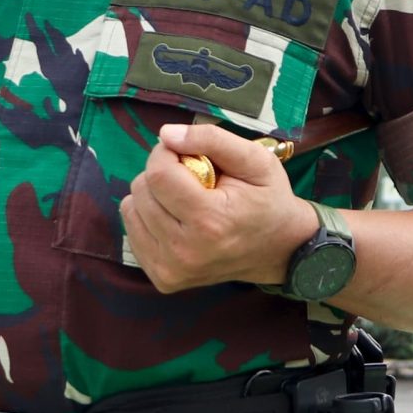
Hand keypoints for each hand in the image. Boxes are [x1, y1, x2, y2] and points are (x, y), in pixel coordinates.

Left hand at [121, 123, 311, 293]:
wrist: (280, 251)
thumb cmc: (269, 200)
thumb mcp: (256, 160)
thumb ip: (212, 140)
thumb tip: (165, 134)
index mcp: (209, 221)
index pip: (158, 174)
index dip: (166, 153)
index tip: (185, 153)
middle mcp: (185, 251)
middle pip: (141, 190)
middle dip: (162, 173)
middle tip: (193, 181)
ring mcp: (171, 269)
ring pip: (131, 209)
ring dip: (154, 196)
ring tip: (186, 201)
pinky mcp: (163, 279)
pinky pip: (133, 232)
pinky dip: (150, 218)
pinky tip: (177, 220)